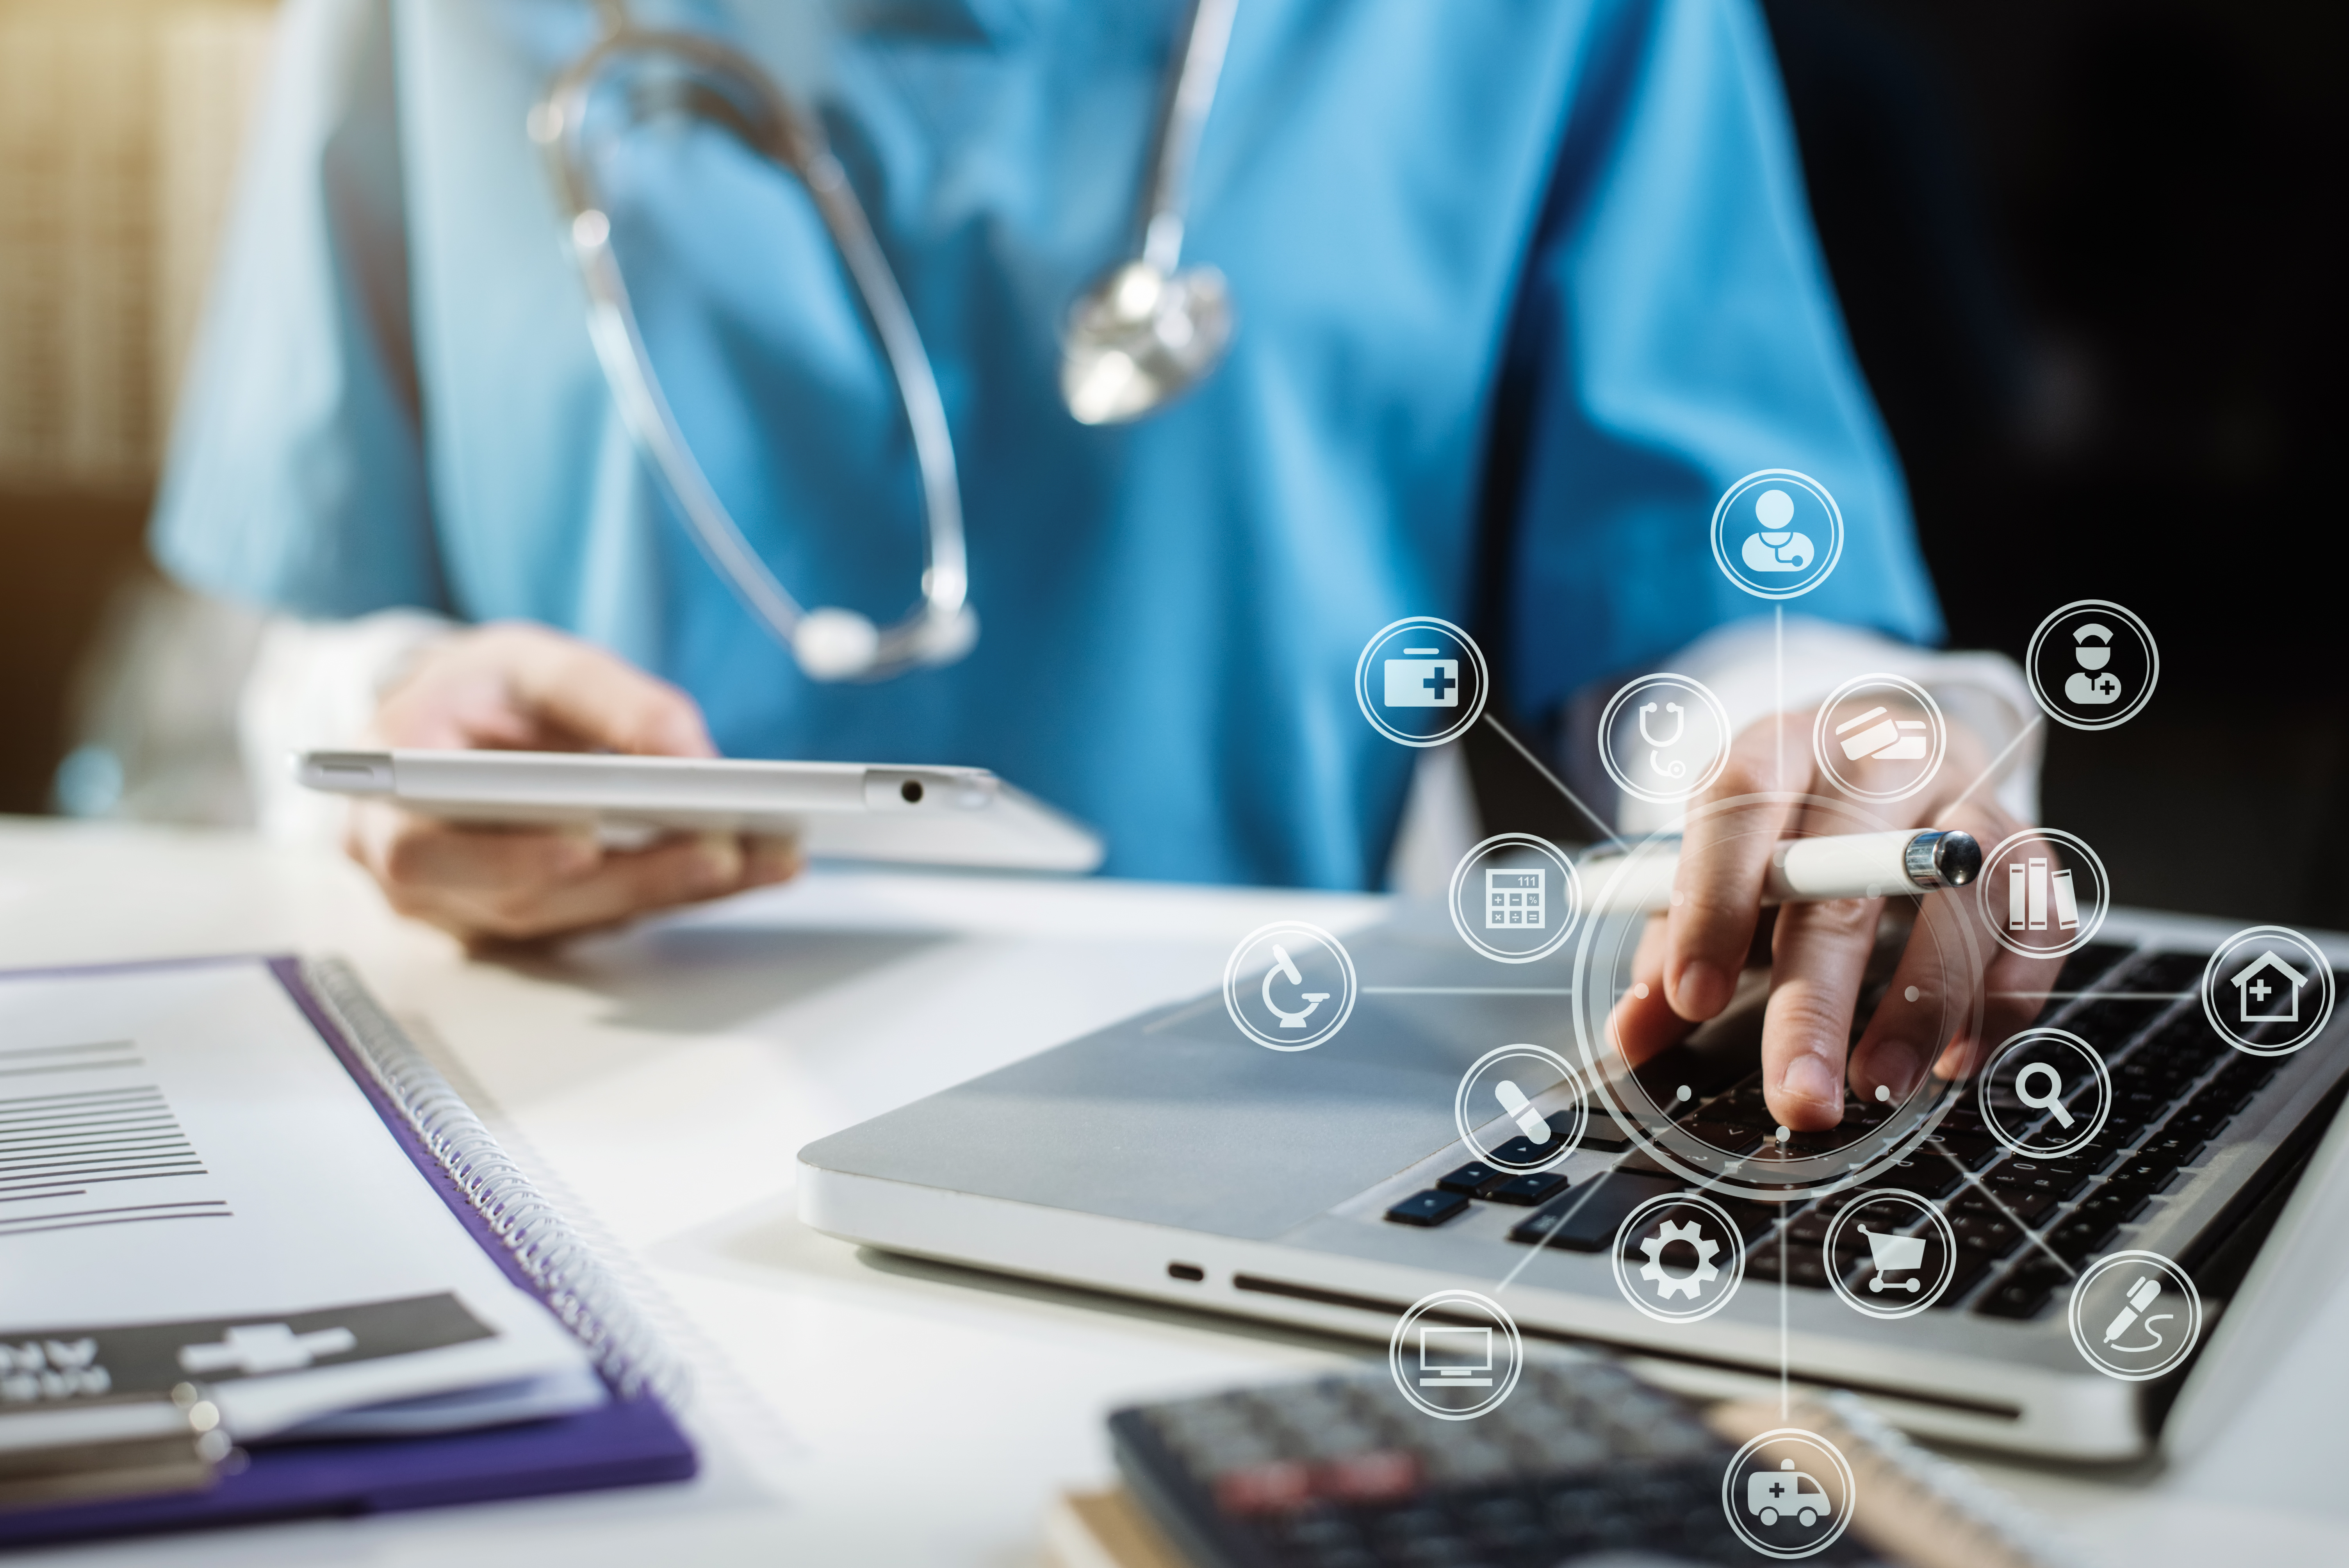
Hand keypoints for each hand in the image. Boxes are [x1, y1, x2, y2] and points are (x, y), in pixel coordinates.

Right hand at [345, 622, 799, 943]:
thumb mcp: (530, 661)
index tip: (586, 841)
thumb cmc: (481, 691)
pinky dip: (682, 891)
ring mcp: (479, 913)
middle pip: (527, 900)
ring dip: (678, 890)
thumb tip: (690, 753)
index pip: (427, 849)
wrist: (454, 722)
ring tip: (765, 855)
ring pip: (580, 919)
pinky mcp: (537, 926)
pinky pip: (610, 918)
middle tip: (723, 853)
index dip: (508, 855)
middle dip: (633, 877)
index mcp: (390, 802)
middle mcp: (425, 877)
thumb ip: (606, 698)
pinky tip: (750, 865)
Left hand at [1606, 708, 2053, 1130]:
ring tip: (1874, 1084)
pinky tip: (1952, 1058)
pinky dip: (2000, 1000)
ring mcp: (1966, 796)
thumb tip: (1633, 1035)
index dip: (1713, 901)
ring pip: (1964, 895)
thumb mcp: (1719, 863)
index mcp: (1783, 746)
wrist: (1894, 749)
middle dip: (1817, 1000)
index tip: (1690, 999)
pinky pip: (2037, 925)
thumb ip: (1675, 943)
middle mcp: (1881, 757)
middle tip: (1796, 1097)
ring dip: (1922, 1006)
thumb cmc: (1790, 823)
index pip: (1742, 804)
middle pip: (1851, 871)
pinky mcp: (2031, 846)